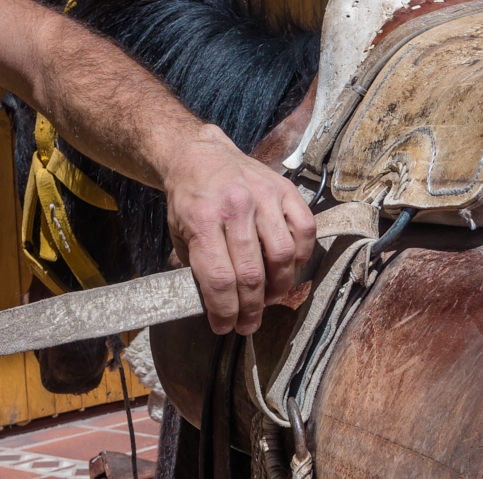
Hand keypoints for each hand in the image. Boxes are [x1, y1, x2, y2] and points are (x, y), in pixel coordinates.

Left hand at [164, 124, 316, 334]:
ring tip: (269, 298)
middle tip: (248, 324)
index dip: (225, 311)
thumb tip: (220, 306)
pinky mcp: (285, 189)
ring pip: (283, 255)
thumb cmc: (189, 199)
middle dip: (251, 309)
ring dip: (279, 287)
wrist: (200, 155)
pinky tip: (288, 267)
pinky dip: (301, 256)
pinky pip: (304, 230)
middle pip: (253, 274)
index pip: (220, 278)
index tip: (224, 327)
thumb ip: (197, 267)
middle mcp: (236, 207)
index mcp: (202, 220)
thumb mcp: (178, 233)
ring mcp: (264, 196)